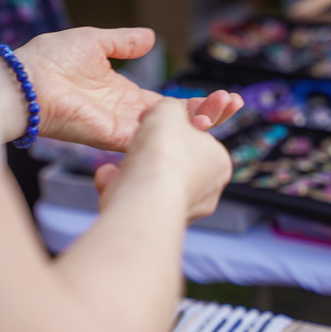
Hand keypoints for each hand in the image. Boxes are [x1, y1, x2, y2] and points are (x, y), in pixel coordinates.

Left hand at [0, 27, 243, 149]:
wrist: (24, 79)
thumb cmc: (50, 59)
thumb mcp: (95, 41)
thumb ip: (124, 42)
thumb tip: (151, 38)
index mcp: (126, 96)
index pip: (171, 106)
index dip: (197, 103)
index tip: (225, 96)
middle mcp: (129, 116)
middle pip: (177, 123)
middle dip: (208, 114)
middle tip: (235, 103)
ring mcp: (122, 129)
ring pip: (169, 134)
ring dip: (199, 122)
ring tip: (227, 106)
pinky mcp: (112, 137)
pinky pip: (149, 141)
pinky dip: (175, 132)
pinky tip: (201, 118)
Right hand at [94, 98, 231, 221]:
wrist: (146, 196)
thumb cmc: (164, 152)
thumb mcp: (169, 110)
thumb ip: (169, 107)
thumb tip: (164, 113)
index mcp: (220, 162)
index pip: (196, 139)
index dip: (172, 126)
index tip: (154, 120)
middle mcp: (207, 191)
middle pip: (172, 161)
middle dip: (150, 151)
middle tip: (138, 141)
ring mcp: (183, 210)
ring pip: (151, 182)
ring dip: (131, 170)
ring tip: (121, 164)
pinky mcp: (156, 224)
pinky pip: (134, 198)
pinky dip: (120, 188)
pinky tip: (110, 179)